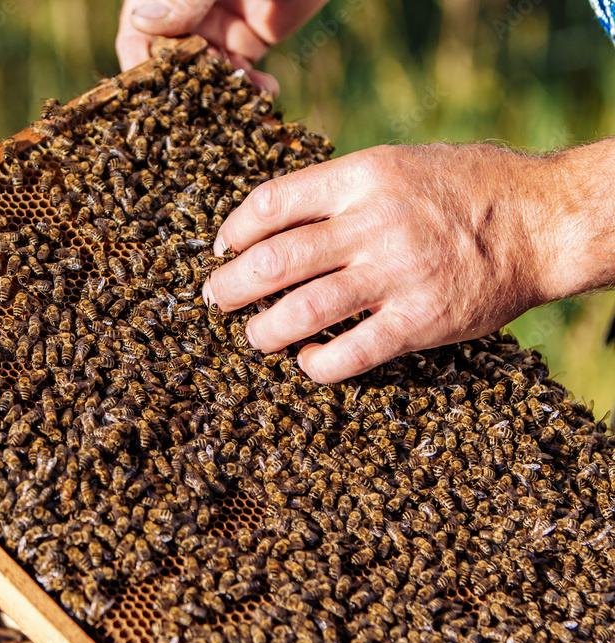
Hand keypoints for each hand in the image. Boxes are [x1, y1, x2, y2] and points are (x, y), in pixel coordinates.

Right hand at [116, 0, 329, 94]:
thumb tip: (142, 20)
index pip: (136, 36)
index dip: (139, 69)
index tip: (148, 98)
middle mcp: (183, 16)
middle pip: (171, 65)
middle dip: (183, 93)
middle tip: (197, 116)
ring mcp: (215, 30)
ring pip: (206, 76)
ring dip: (220, 96)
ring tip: (236, 109)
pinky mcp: (248, 40)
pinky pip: (241, 74)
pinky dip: (250, 89)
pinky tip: (262, 94)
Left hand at [202, 143, 562, 383]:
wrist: (541, 221)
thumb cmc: (463, 188)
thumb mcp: (396, 163)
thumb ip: (339, 188)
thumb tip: (272, 217)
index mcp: (362, 177)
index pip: (272, 203)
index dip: (234, 230)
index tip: (222, 248)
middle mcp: (373, 224)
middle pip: (273, 262)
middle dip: (230, 287)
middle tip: (216, 300)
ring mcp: (395, 275)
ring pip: (301, 312)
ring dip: (263, 332)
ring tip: (256, 336)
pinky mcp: (419, 322)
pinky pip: (349, 355)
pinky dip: (315, 365)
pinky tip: (307, 361)